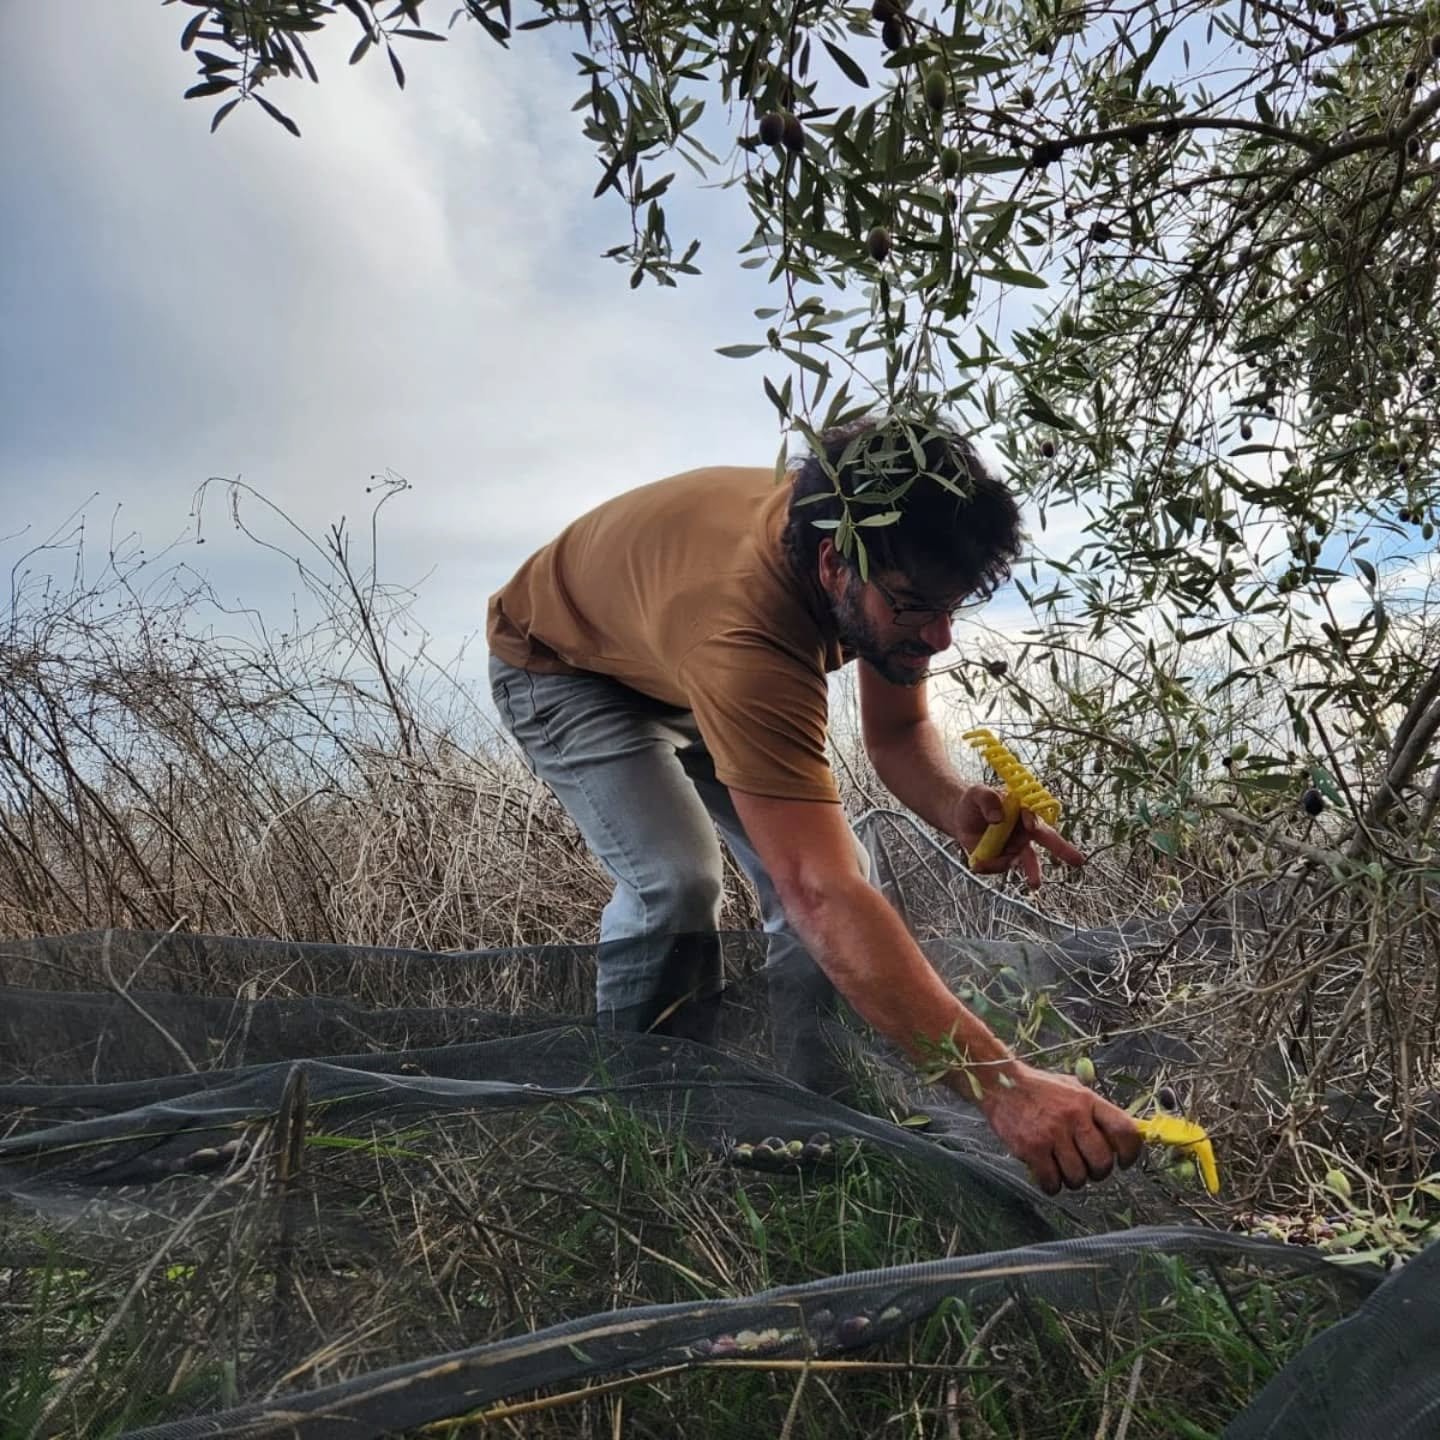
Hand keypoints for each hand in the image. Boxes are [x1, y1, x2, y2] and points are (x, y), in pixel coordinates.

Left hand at [952, 784, 1085, 888]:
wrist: (959, 816)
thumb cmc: (974, 801)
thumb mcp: (978, 793)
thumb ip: (988, 800)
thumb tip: (998, 818)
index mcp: (1022, 811)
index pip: (1034, 816)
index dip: (1033, 821)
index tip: (1030, 824)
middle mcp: (1024, 831)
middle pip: (1047, 840)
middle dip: (1063, 850)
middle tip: (1079, 861)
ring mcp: (1015, 846)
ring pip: (1028, 860)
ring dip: (1031, 871)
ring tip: (1035, 884)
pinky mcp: (1002, 858)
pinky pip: (1001, 865)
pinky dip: (991, 867)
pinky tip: (978, 864)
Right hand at [977, 1060, 1141, 1193]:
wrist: (999, 1083)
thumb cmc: (1039, 1089)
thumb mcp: (1072, 1088)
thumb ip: (1095, 1110)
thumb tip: (1122, 1137)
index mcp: (1087, 1100)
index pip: (1125, 1130)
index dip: (1131, 1152)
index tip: (1124, 1161)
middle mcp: (1073, 1116)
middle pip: (1103, 1161)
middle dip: (1098, 1172)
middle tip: (1088, 1168)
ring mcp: (1051, 1133)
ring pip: (1078, 1176)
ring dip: (1073, 1180)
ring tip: (1063, 1169)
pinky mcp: (1031, 1147)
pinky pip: (1052, 1181)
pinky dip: (1051, 1185)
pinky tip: (1046, 1174)